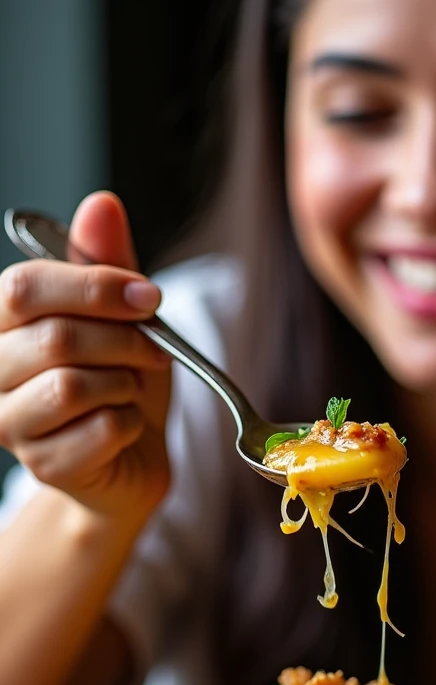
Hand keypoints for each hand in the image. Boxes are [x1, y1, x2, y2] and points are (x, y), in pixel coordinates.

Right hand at [0, 192, 171, 524]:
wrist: (131, 457)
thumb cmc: (118, 379)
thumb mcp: (121, 316)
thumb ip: (106, 263)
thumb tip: (101, 204)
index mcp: (1, 322)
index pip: (24, 287)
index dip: (94, 287)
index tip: (150, 298)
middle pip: (55, 338)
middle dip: (124, 340)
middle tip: (156, 349)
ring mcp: (10, 424)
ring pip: (72, 387)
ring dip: (124, 384)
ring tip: (129, 389)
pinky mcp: (43, 466)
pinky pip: (100, 430)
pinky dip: (131, 423)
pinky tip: (125, 425)